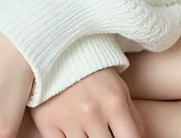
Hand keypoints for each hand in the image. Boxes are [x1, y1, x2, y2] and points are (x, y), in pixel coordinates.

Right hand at [30, 68, 144, 137]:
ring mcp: (68, 118)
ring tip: (87, 130)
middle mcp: (92, 112)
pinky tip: (71, 133)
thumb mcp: (120, 90)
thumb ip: (134, 120)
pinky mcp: (47, 122)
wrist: (60, 50)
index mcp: (114, 102)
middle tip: (102, 130)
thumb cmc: (95, 73)